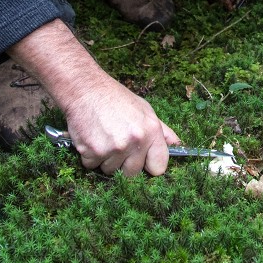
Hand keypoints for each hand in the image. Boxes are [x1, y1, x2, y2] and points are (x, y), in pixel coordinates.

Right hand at [61, 74, 181, 176]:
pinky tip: (91, 138)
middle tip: (116, 144)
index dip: (149, 165)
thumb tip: (177, 145)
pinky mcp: (93, 152)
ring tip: (103, 137)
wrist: (85, 89)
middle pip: (132, 174)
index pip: (159, 167)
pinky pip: (92, 166)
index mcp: (151, 130)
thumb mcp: (144, 109)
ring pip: (110, 170)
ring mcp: (114, 148)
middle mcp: (135, 140)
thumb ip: (162, 130)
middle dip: (124, 164)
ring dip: (105, 159)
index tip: (142, 161)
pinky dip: (89, 157)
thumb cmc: (116, 98)